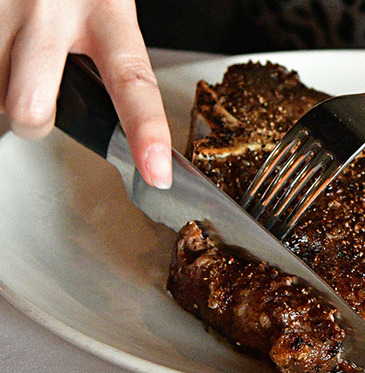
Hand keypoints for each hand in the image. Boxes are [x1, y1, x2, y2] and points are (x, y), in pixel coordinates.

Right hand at [0, 0, 171, 188]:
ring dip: (3, 85)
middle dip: (32, 118)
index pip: (135, 82)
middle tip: (40, 95)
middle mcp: (52, 9)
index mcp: (108, 12)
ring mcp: (2, 8)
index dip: (146, 132)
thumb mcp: (107, 4)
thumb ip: (107, 56)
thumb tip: (112, 122)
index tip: (157, 170)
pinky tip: (3, 42)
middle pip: (30, 108)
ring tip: (18, 52)